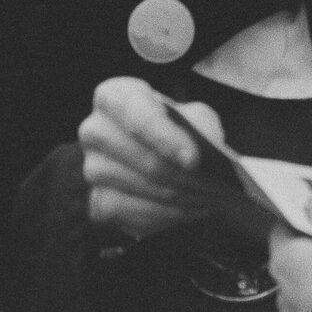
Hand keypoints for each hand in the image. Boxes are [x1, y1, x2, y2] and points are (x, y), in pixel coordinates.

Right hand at [79, 77, 226, 240]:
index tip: (194, 159)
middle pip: (142, 158)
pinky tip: (189, 211)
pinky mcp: (99, 203)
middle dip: (184, 176)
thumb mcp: (193, 114)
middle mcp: (95, 131)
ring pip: (143, 188)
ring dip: (182, 198)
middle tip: (217, 187)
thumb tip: (208, 150)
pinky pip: (135, 215)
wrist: (158, 153)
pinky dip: (167, 215)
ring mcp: (93, 169)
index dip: (165, 137)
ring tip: (211, 198)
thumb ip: (200, 125)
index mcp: (113, 97)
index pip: (135, 115)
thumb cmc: (175, 127)